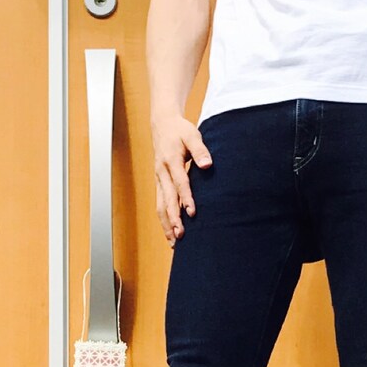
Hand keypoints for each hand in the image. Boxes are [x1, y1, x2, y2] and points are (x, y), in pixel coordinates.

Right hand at [151, 113, 212, 245]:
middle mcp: (162, 173)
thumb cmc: (180, 130)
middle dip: (173, 219)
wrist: (163, 124)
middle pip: (166, 199)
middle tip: (180, 236)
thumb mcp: (192, 135)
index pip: (179, 183)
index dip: (186, 199)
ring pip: (160, 205)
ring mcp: (159, 179)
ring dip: (166, 224)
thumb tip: (207, 165)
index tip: (192, 213)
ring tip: (173, 242)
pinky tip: (171, 231)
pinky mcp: (159, 183)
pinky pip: (160, 204)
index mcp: (170, 161)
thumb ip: (200, 150)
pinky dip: (164, 218)